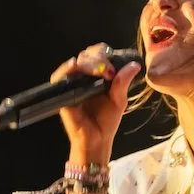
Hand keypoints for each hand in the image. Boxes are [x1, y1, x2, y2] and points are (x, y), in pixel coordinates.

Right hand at [50, 44, 141, 158]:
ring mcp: (72, 84)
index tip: (114, 67)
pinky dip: (66, 69)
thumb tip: (134, 65)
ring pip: (76, 62)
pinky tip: (74, 65)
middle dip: (99, 59)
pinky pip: (59, 77)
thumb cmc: (107, 120)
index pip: (98, 54)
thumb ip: (123, 82)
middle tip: (109, 72)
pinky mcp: (62, 93)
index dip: (105, 54)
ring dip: (88, 63)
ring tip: (100, 72)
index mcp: (96, 75)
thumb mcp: (119, 99)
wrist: (97, 139)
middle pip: (87, 55)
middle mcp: (83, 77)